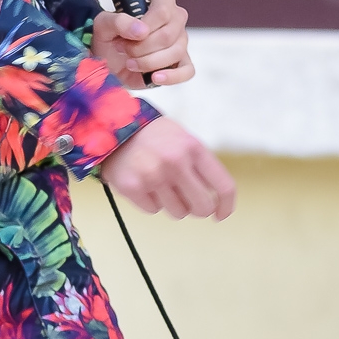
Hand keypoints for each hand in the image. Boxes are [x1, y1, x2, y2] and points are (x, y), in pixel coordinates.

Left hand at [91, 0, 191, 88]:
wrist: (108, 61)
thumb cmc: (109, 37)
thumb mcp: (103, 24)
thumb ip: (118, 21)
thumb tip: (141, 30)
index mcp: (160, 1)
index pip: (163, 10)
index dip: (146, 26)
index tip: (129, 36)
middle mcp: (175, 19)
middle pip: (168, 35)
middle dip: (142, 47)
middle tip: (124, 49)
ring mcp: (180, 42)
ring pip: (176, 53)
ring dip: (148, 62)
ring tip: (130, 63)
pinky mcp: (181, 63)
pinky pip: (187, 70)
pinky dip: (172, 76)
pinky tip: (155, 77)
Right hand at [100, 117, 235, 220]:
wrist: (112, 124)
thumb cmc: (154, 136)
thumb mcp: (183, 139)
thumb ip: (199, 166)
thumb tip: (214, 201)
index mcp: (193, 147)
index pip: (224, 186)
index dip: (226, 206)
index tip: (220, 214)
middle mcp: (175, 162)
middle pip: (202, 207)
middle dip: (197, 209)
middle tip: (188, 202)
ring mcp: (153, 176)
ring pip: (178, 213)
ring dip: (172, 204)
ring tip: (160, 184)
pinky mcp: (132, 187)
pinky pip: (153, 210)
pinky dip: (150, 201)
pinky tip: (143, 183)